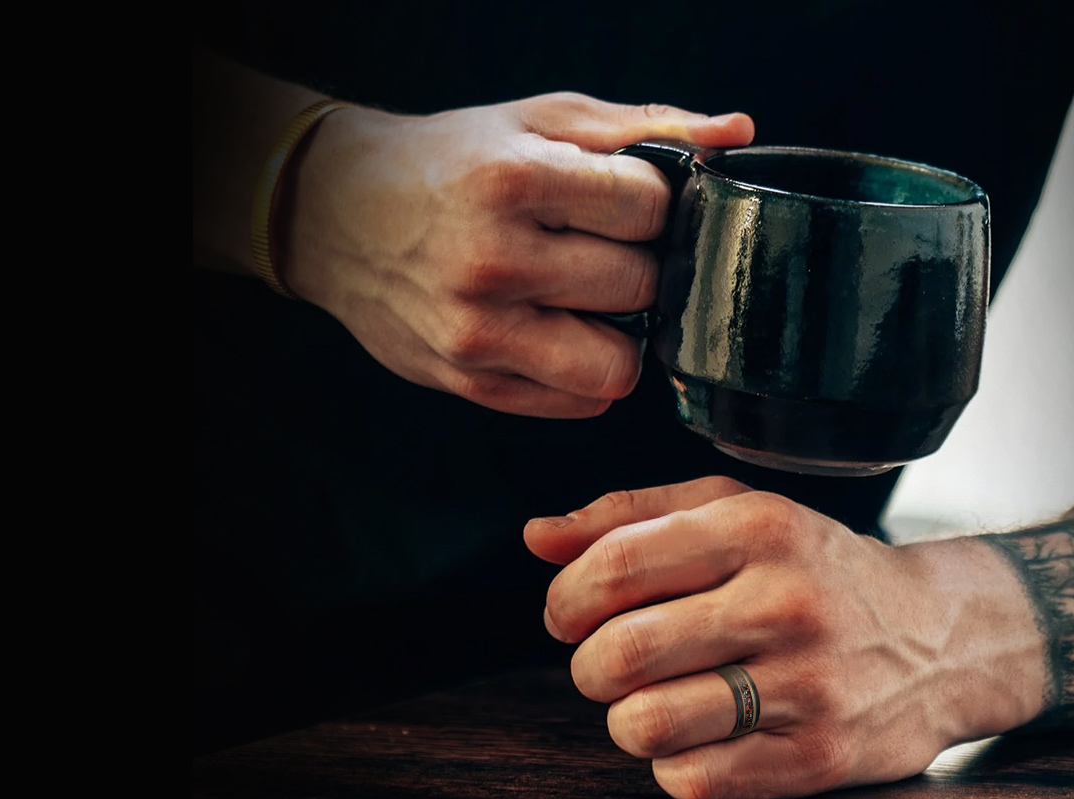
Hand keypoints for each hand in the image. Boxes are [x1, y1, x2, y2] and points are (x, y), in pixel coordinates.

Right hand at [279, 93, 753, 416]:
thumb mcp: (541, 121)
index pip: (649, 207)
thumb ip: (645, 128)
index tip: (626, 201)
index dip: (652, 203)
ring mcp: (479, 331)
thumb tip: (736, 133)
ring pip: (619, 364)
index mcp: (514, 181)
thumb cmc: (450, 162)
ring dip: (620, 334)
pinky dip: (586, 372)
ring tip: (589, 299)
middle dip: (638, 265)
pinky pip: (580, 402)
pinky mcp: (471, 382)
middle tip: (602, 248)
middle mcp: (494, 261)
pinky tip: (558, 330)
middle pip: (641, 285)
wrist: (337, 213)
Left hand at [523, 477, 1044, 798]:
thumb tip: (536, 538)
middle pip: (620, 653)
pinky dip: (677, 763)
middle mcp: (785, 602)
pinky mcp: (820, 758)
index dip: (565, 600)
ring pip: (645, 725)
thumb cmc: (819, 571)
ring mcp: (807, 685)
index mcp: (759, 526)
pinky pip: (693, 779)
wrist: (945, 638)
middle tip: (612, 662)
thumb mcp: (741, 513)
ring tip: (657, 700)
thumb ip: (633, 516)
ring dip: (628, 720)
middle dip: (589, 666)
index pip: (614, 567)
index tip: (569, 614)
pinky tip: (705, 735)